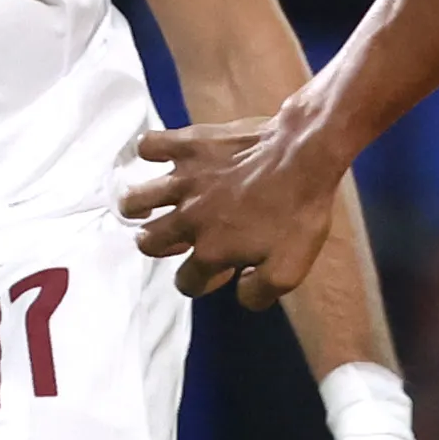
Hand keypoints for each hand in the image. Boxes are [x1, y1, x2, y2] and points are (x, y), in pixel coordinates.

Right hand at [121, 114, 337, 308]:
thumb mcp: (290, 270)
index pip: (186, 281)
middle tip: (180, 236)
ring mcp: (184, 181)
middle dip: (160, 246)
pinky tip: (162, 157)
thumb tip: (238, 294)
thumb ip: (258, 292)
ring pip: (134, 200)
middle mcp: (187, 219)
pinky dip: (150, 151)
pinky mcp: (188, 146)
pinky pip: (149, 145)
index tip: (222, 268)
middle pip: (149, 243)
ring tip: (150, 205)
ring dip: (138, 207)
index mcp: (210, 251)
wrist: (305, 154)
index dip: (202, 280)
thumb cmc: (300, 212)